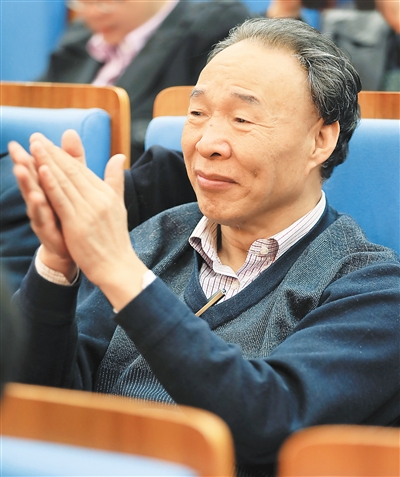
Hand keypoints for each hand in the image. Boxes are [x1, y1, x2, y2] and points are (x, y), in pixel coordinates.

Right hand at [9, 130, 85, 279]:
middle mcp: (43, 198)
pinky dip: (39, 208)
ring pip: (32, 196)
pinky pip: (42, 218)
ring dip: (26, 183)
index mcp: (50, 186)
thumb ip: (73, 160)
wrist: (73, 246)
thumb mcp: (74, 183)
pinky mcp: (47, 230)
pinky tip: (37, 198)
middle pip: (32, 179)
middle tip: (16, 149)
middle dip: (23, 163)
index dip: (38, 153)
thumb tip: (71, 131)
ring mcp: (43, 215)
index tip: (34, 136)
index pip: (43, 166)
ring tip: (21, 169)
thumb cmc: (70, 211)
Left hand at [28, 132, 147, 309]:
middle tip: (35, 136)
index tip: (47, 141)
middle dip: (52, 153)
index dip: (63, 155)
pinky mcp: (78, 223)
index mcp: (107, 193)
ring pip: (65, 182)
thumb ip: (115, 180)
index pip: (81, 170)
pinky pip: (62, 200)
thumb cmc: (115, 238)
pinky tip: (42, 170)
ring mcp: (89, 210)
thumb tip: (119, 157)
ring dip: (48, 162)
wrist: (118, 266)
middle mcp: (99, 198)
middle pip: (72, 171)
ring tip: (34, 145)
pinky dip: (52, 184)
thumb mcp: (118, 205)